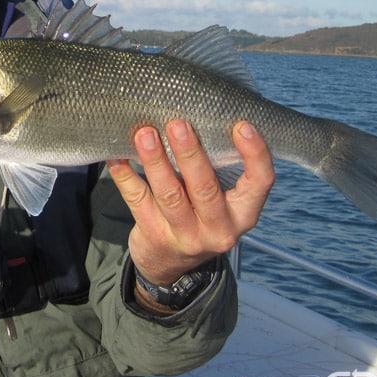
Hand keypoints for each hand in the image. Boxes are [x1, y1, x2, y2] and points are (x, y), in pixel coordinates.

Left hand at [107, 120, 274, 285]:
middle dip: (190, 154)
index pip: (260, 183)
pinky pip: (137, 201)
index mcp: (244, 213)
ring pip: (170, 195)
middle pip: (205, 188)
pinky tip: (116, 156)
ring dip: (155, 161)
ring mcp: (186, 236)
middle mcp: (219, 228)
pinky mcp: (155, 236)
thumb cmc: (201, 215)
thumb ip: (218, 168)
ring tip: (144, 134)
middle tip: (177, 124)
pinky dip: (125, 176)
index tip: (241, 125)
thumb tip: (197, 112)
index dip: (255, 154)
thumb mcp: (221, 201)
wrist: (172, 264)